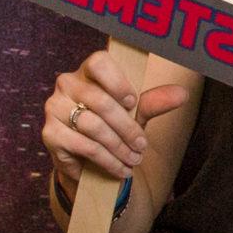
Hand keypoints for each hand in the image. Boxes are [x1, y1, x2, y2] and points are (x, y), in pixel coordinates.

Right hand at [43, 48, 188, 192]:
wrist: (88, 159)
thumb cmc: (113, 126)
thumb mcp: (136, 113)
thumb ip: (154, 102)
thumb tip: (183, 94)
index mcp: (88, 72)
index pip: (99, 62)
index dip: (117, 81)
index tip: (132, 101)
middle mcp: (67, 85)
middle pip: (100, 101)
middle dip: (127, 127)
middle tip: (142, 146)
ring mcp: (55, 108)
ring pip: (93, 126)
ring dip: (119, 147)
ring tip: (135, 160)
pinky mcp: (50, 134)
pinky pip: (83, 146)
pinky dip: (107, 160)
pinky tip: (120, 169)